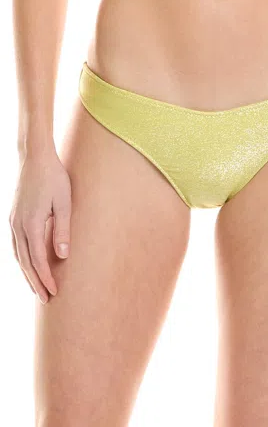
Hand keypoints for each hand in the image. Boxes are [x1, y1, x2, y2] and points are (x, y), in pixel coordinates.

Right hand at [9, 147, 71, 302]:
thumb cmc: (54, 178)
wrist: (35, 158)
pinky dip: (22, 260)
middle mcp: (17, 226)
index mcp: (30, 223)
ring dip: (27, 273)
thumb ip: (62, 229)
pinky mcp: (14, 217)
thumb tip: (62, 256)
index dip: (46, 278)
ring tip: (37, 288)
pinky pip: (16, 245)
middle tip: (46, 300)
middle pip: (24, 262)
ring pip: (18, 255)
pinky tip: (28, 265)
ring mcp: (13, 222)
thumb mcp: (63, 203)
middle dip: (35, 282)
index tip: (55, 292)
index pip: (37, 259)